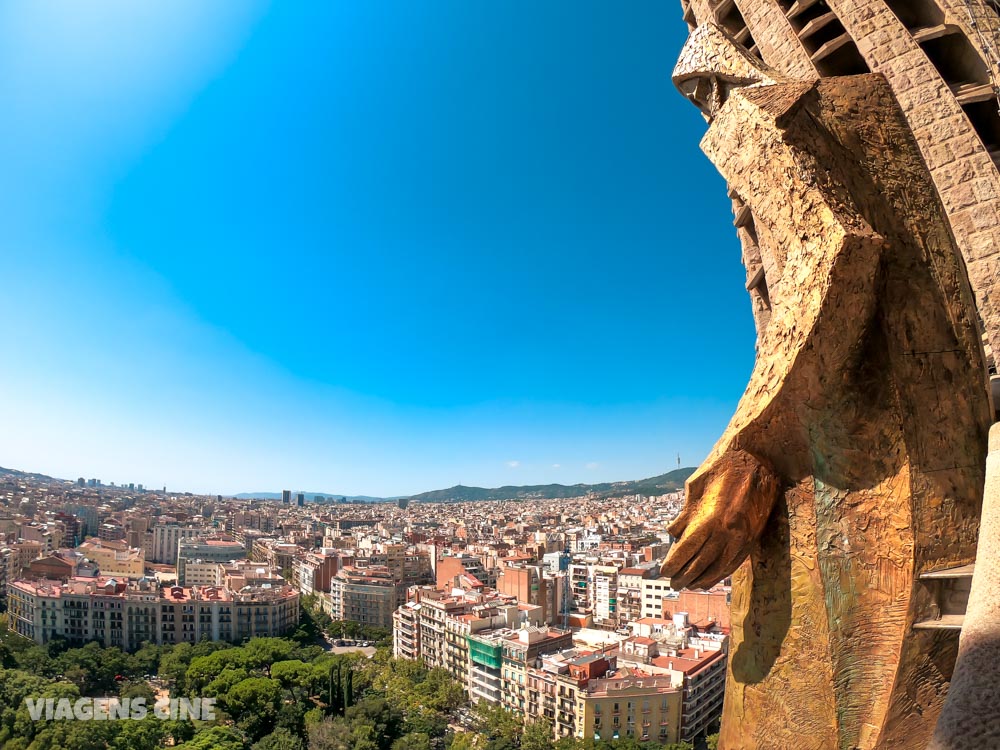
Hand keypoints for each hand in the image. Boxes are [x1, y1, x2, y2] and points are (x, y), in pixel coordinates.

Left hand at [660, 449, 779, 589]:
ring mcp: (742, 538)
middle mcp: (727, 532)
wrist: (761, 460)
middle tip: (672, 584)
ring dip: (701, 579)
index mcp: (710, 518)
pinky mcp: (752, 538)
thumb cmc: (724, 467)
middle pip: (701, 562)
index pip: (687, 549)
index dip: (674, 563)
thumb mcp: (697, 484)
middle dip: (684, 575)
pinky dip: (720, 574)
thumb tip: (672, 533)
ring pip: (718, 567)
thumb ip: (685, 511)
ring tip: (688, 585)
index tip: (664, 571)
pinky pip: (734, 563)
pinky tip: (710, 579)